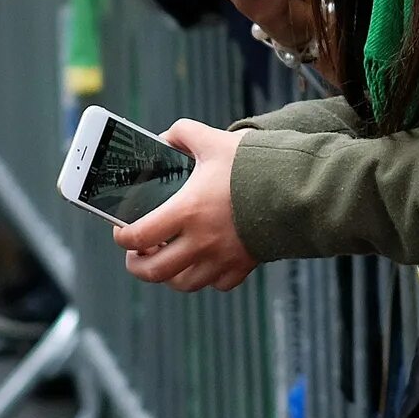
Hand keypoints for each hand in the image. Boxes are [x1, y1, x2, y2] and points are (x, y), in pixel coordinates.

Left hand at [115, 121, 256, 291]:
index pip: (138, 236)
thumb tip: (166, 137)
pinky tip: (204, 262)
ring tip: (167, 260)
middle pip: (155, 271)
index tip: (121, 231)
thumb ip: (184, 134)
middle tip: (136, 254)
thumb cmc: (254, 165)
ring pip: (183, 283)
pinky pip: (218, 283)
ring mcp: (222, 258)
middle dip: (137, 265)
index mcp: (187, 211)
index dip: (122, 237)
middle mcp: (201, 242)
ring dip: (169, 275)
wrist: (297, 188)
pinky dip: (206, 277)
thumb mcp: (215, 141)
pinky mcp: (244, 265)